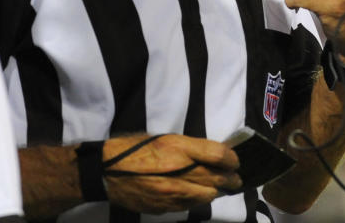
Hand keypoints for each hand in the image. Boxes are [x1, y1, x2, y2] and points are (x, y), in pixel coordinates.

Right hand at [103, 133, 241, 213]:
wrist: (107, 172)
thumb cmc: (134, 149)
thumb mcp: (163, 138)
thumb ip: (189, 147)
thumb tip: (212, 154)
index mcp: (177, 147)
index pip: (217, 154)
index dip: (231, 158)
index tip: (236, 161)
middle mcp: (178, 170)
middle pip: (215, 178)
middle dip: (230, 178)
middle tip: (236, 178)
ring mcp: (172, 192)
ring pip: (206, 195)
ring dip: (215, 191)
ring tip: (220, 187)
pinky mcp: (165, 207)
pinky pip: (190, 206)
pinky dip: (199, 200)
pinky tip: (200, 195)